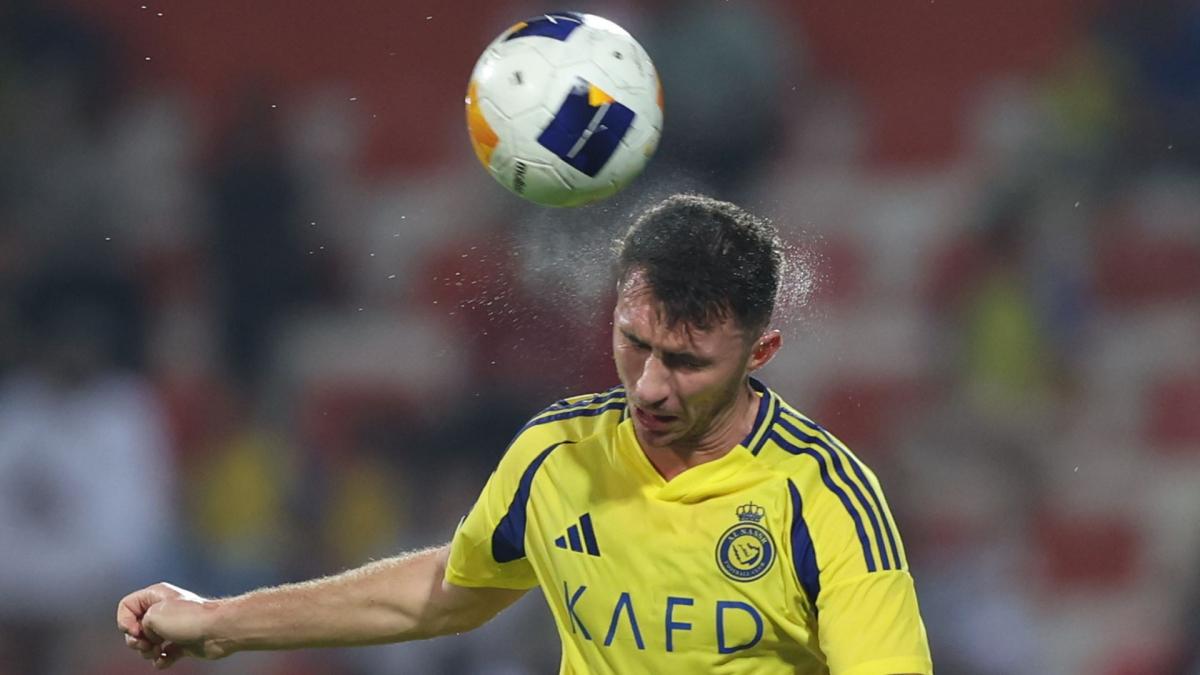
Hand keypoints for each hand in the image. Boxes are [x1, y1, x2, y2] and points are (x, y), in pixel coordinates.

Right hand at [116, 582, 230, 668]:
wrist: (217, 630)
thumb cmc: (188, 619)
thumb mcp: (153, 616)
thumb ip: (138, 625)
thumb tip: (147, 639)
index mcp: (155, 596)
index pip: (126, 606)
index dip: (125, 621)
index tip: (136, 630)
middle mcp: (163, 610)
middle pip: (133, 628)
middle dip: (135, 641)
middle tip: (147, 643)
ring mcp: (172, 627)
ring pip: (146, 644)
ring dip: (147, 652)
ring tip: (158, 651)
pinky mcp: (181, 643)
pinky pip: (162, 655)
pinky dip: (160, 660)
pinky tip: (165, 659)